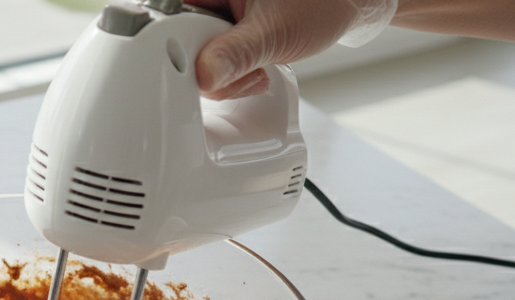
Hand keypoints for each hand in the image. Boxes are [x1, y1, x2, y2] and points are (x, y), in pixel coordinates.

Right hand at [188, 0, 395, 98]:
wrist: (346, 6)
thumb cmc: (320, 3)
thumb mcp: (276, 31)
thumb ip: (237, 54)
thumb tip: (204, 75)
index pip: (168, 17)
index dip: (174, 45)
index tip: (196, 68)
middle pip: (177, 38)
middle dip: (205, 67)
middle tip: (241, 71)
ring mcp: (214, 14)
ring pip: (193, 55)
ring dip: (221, 76)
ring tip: (255, 69)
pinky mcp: (222, 32)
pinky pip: (209, 60)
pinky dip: (229, 75)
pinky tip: (253, 70)